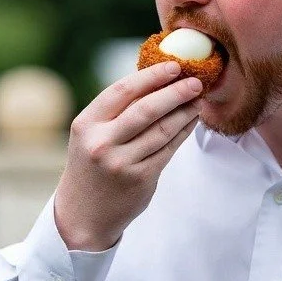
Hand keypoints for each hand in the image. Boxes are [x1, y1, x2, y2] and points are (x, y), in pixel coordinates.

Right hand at [54, 62, 200, 249]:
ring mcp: (122, 163)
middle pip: (146, 109)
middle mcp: (102, 143)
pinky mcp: (141, 178)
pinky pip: (168, 149)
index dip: (151, 76)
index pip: (122, 91)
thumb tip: (155, 81)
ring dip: (184, 112)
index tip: (173, 66)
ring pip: (162, 130)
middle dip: (175, 92)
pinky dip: (183, 132)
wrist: (83, 214)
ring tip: (198, 100)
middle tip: (195, 81)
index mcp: (86, 124)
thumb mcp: (89, 136)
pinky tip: (191, 121)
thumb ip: (115, 112)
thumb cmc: (91, 167)